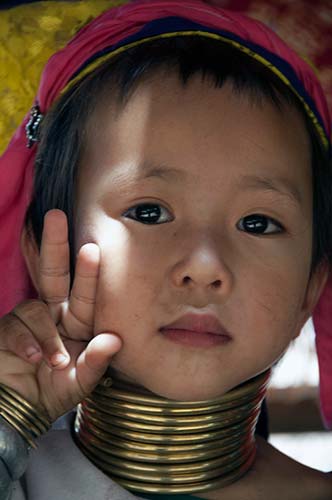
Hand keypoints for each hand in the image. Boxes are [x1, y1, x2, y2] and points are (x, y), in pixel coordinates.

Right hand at [0, 209, 121, 420]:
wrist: (19, 412)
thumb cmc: (54, 394)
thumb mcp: (80, 383)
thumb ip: (96, 362)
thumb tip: (113, 338)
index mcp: (78, 324)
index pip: (86, 295)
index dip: (88, 273)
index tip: (92, 248)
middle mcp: (54, 315)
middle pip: (55, 275)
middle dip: (56, 246)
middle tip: (56, 216)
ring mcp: (30, 321)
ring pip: (35, 307)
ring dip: (45, 333)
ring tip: (50, 361)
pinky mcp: (8, 329)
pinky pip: (16, 325)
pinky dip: (25, 341)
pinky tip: (32, 358)